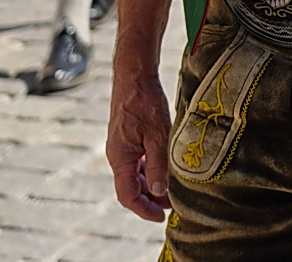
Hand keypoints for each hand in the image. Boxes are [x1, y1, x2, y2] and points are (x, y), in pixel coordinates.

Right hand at [108, 68, 172, 221]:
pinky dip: (150, 168)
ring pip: (135, 174)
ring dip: (151, 183)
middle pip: (131, 187)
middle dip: (151, 198)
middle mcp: (118, 154)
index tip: (161, 217)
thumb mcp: (157, 135)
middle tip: (173, 204)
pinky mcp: (129, 136)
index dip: (143, 210)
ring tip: (173, 188)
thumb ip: (158, 164)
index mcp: (120, 158)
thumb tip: (159, 191)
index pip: (127, 195)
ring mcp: (122, 145)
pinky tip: (166, 166)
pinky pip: (138, 159)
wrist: (134, 73)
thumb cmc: (144, 101)